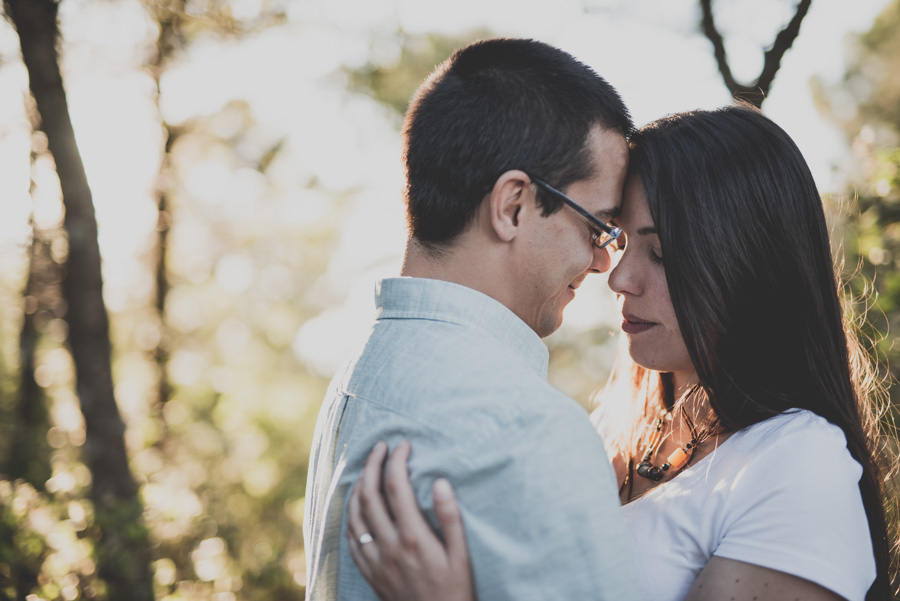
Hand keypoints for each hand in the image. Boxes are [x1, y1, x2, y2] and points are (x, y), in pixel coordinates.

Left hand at [346, 440, 475, 600]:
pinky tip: (356, 505)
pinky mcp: (369, 572)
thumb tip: (439, 482)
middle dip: (372, 465)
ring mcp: (375, 560)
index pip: (397, 488)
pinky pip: (351, 538)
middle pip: (370, 495)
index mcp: (413, 537)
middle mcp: (389, 546)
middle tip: (380, 447)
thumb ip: (450, 517)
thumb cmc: (456, 591)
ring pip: (355, 514)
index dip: (396, 461)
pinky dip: (350, 515)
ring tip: (366, 469)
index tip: (403, 445)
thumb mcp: (462, 556)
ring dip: (357, 486)